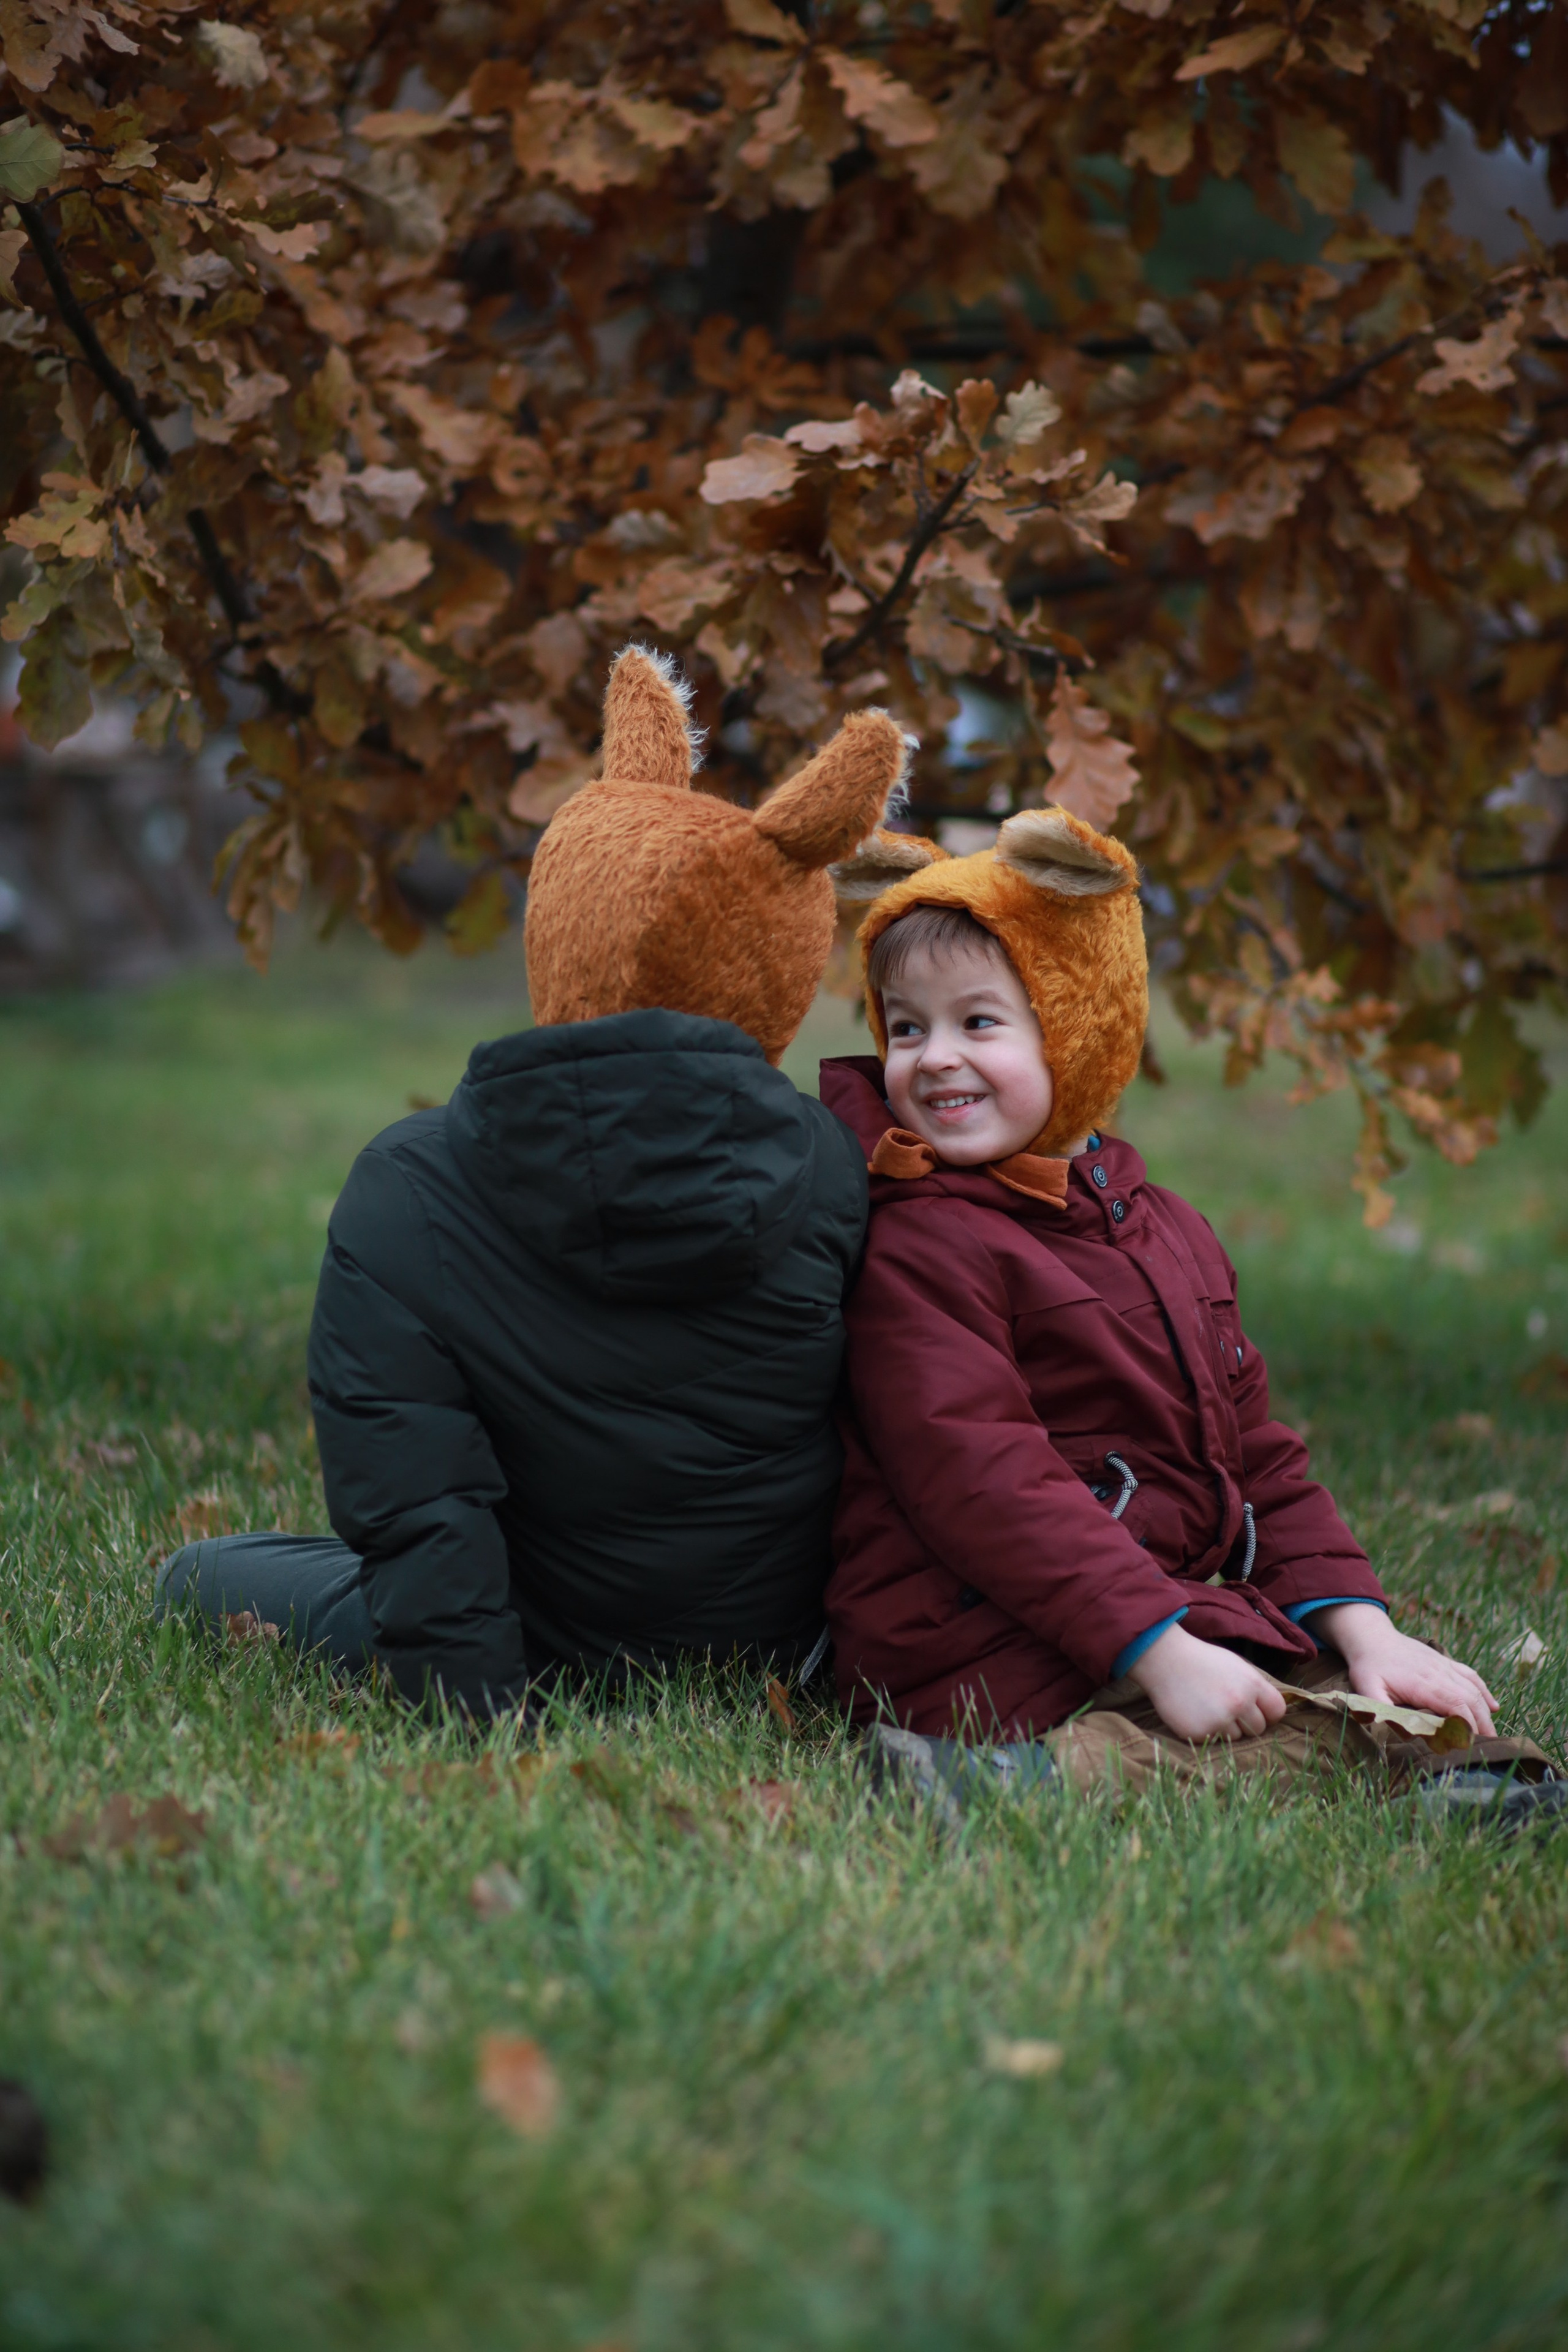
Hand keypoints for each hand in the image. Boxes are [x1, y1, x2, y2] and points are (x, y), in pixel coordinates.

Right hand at [1127, 1620, 1289, 1742]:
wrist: (1165, 1660)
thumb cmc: (1202, 1661)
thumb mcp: (1236, 1666)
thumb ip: (1254, 1688)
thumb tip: (1270, 1712)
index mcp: (1252, 1684)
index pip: (1277, 1711)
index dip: (1267, 1713)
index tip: (1256, 1711)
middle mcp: (1240, 1703)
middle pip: (1258, 1728)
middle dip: (1245, 1722)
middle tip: (1225, 1708)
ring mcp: (1220, 1720)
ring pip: (1236, 1738)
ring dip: (1225, 1728)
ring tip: (1207, 1708)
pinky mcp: (1201, 1733)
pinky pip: (1214, 1742)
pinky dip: (1206, 1732)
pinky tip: (1195, 1714)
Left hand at [1313, 1604, 1497, 1739]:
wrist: (1372, 1636)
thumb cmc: (1369, 1667)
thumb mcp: (1366, 1689)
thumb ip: (1380, 1711)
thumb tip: (1396, 1732)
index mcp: (1423, 1684)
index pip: (1456, 1706)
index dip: (1467, 1727)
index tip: (1472, 1746)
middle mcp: (1440, 1673)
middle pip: (1471, 1700)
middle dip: (1482, 1725)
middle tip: (1489, 1748)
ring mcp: (1445, 1666)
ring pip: (1474, 1689)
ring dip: (1486, 1712)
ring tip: (1492, 1735)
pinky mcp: (1445, 1661)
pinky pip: (1471, 1676)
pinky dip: (1485, 1691)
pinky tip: (1493, 1706)